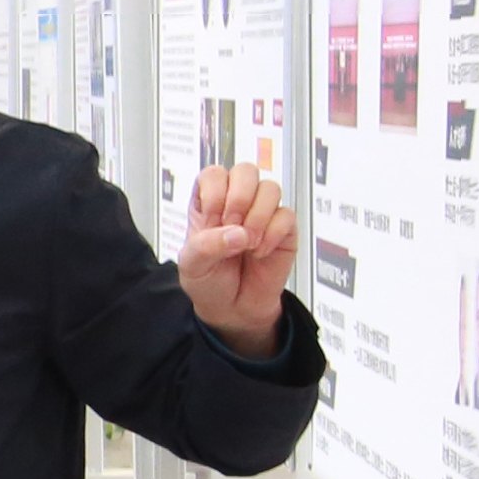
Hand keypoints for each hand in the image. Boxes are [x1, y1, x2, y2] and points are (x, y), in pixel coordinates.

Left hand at [180, 162, 296, 355]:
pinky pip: (287, 215)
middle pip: (246, 170)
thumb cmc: (208, 281)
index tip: (211, 220)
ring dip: (257, 217)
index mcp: (208, 203)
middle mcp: (236, 202)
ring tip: (246, 243)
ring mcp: (262, 213)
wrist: (232, 308)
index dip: (214, 193)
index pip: (214, 173)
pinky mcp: (284, 229)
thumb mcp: (192, 265)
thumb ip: (205, 246)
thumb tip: (238, 232)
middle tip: (231, 226)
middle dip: (238, 199)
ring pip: (270, 188)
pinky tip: (260, 252)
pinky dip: (273, 234)